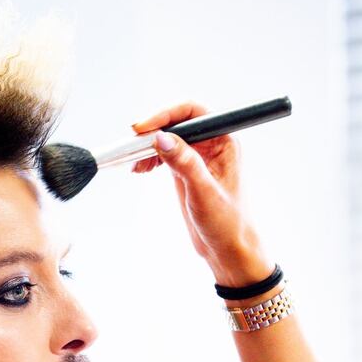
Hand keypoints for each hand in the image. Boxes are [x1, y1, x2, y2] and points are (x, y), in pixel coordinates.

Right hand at [132, 102, 273, 286]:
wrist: (228, 249)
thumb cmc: (227, 223)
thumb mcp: (203, 192)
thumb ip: (184, 163)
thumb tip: (162, 138)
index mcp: (224, 142)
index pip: (193, 112)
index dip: (167, 115)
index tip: (144, 128)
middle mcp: (212, 144)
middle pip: (177, 122)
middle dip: (153, 130)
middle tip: (132, 144)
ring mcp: (198, 157)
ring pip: (168, 138)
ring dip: (148, 146)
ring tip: (135, 163)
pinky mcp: (186, 171)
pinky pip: (164, 154)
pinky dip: (149, 158)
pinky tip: (139, 169)